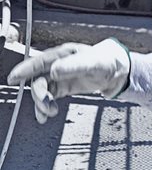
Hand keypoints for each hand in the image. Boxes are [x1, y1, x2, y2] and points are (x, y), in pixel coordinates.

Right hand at [7, 38, 130, 123]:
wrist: (119, 72)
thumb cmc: (107, 62)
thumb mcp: (93, 63)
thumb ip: (73, 66)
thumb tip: (53, 71)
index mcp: (64, 54)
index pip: (40, 61)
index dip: (25, 69)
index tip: (14, 78)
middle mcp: (59, 64)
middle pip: (39, 78)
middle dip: (39, 93)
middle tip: (46, 104)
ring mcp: (61, 76)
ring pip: (42, 90)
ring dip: (42, 102)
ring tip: (50, 112)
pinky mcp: (64, 87)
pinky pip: (49, 97)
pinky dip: (44, 107)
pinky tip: (44, 115)